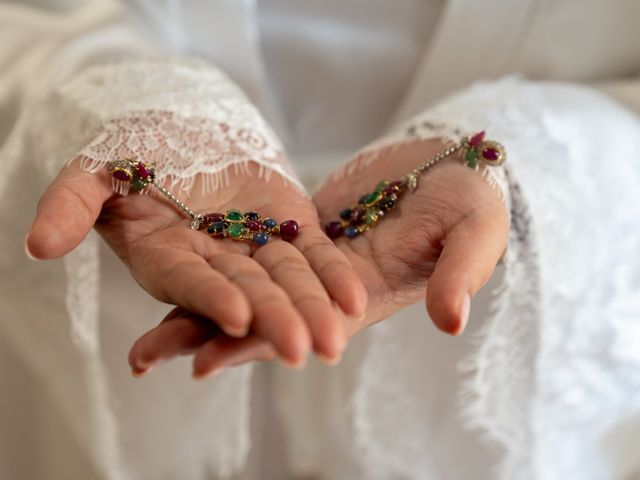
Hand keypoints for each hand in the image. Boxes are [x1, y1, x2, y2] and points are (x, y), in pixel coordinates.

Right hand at [26, 160, 366, 369]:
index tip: (235, 314)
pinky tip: (355, 301)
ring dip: (311, 310)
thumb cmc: (137, 149)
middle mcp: (213, 262)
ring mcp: (254, 248)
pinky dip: (333, 278)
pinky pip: (314, 257)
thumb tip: (37, 244)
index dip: (208, 296)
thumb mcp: (99, 167)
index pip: (187, 281)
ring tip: (335, 338)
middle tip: (299, 349)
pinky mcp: (289, 230)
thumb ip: (72, 203)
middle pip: (245, 293)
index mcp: (166, 255)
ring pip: (286, 283)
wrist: (188, 131)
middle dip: (271, 320)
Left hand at [127, 138, 508, 376]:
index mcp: (366, 296)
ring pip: (251, 286)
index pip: (304, 328)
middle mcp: (330, 288)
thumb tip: (448, 321)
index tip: (206, 360)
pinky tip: (178, 270)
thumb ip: (460, 273)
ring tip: (147, 332)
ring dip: (202, 305)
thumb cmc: (472, 199)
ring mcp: (312, 259)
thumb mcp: (474, 233)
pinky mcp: (301, 230)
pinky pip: (255, 248)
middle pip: (263, 317)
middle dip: (209, 335)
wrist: (453, 162)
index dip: (258, 344)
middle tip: (147, 356)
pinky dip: (220, 262)